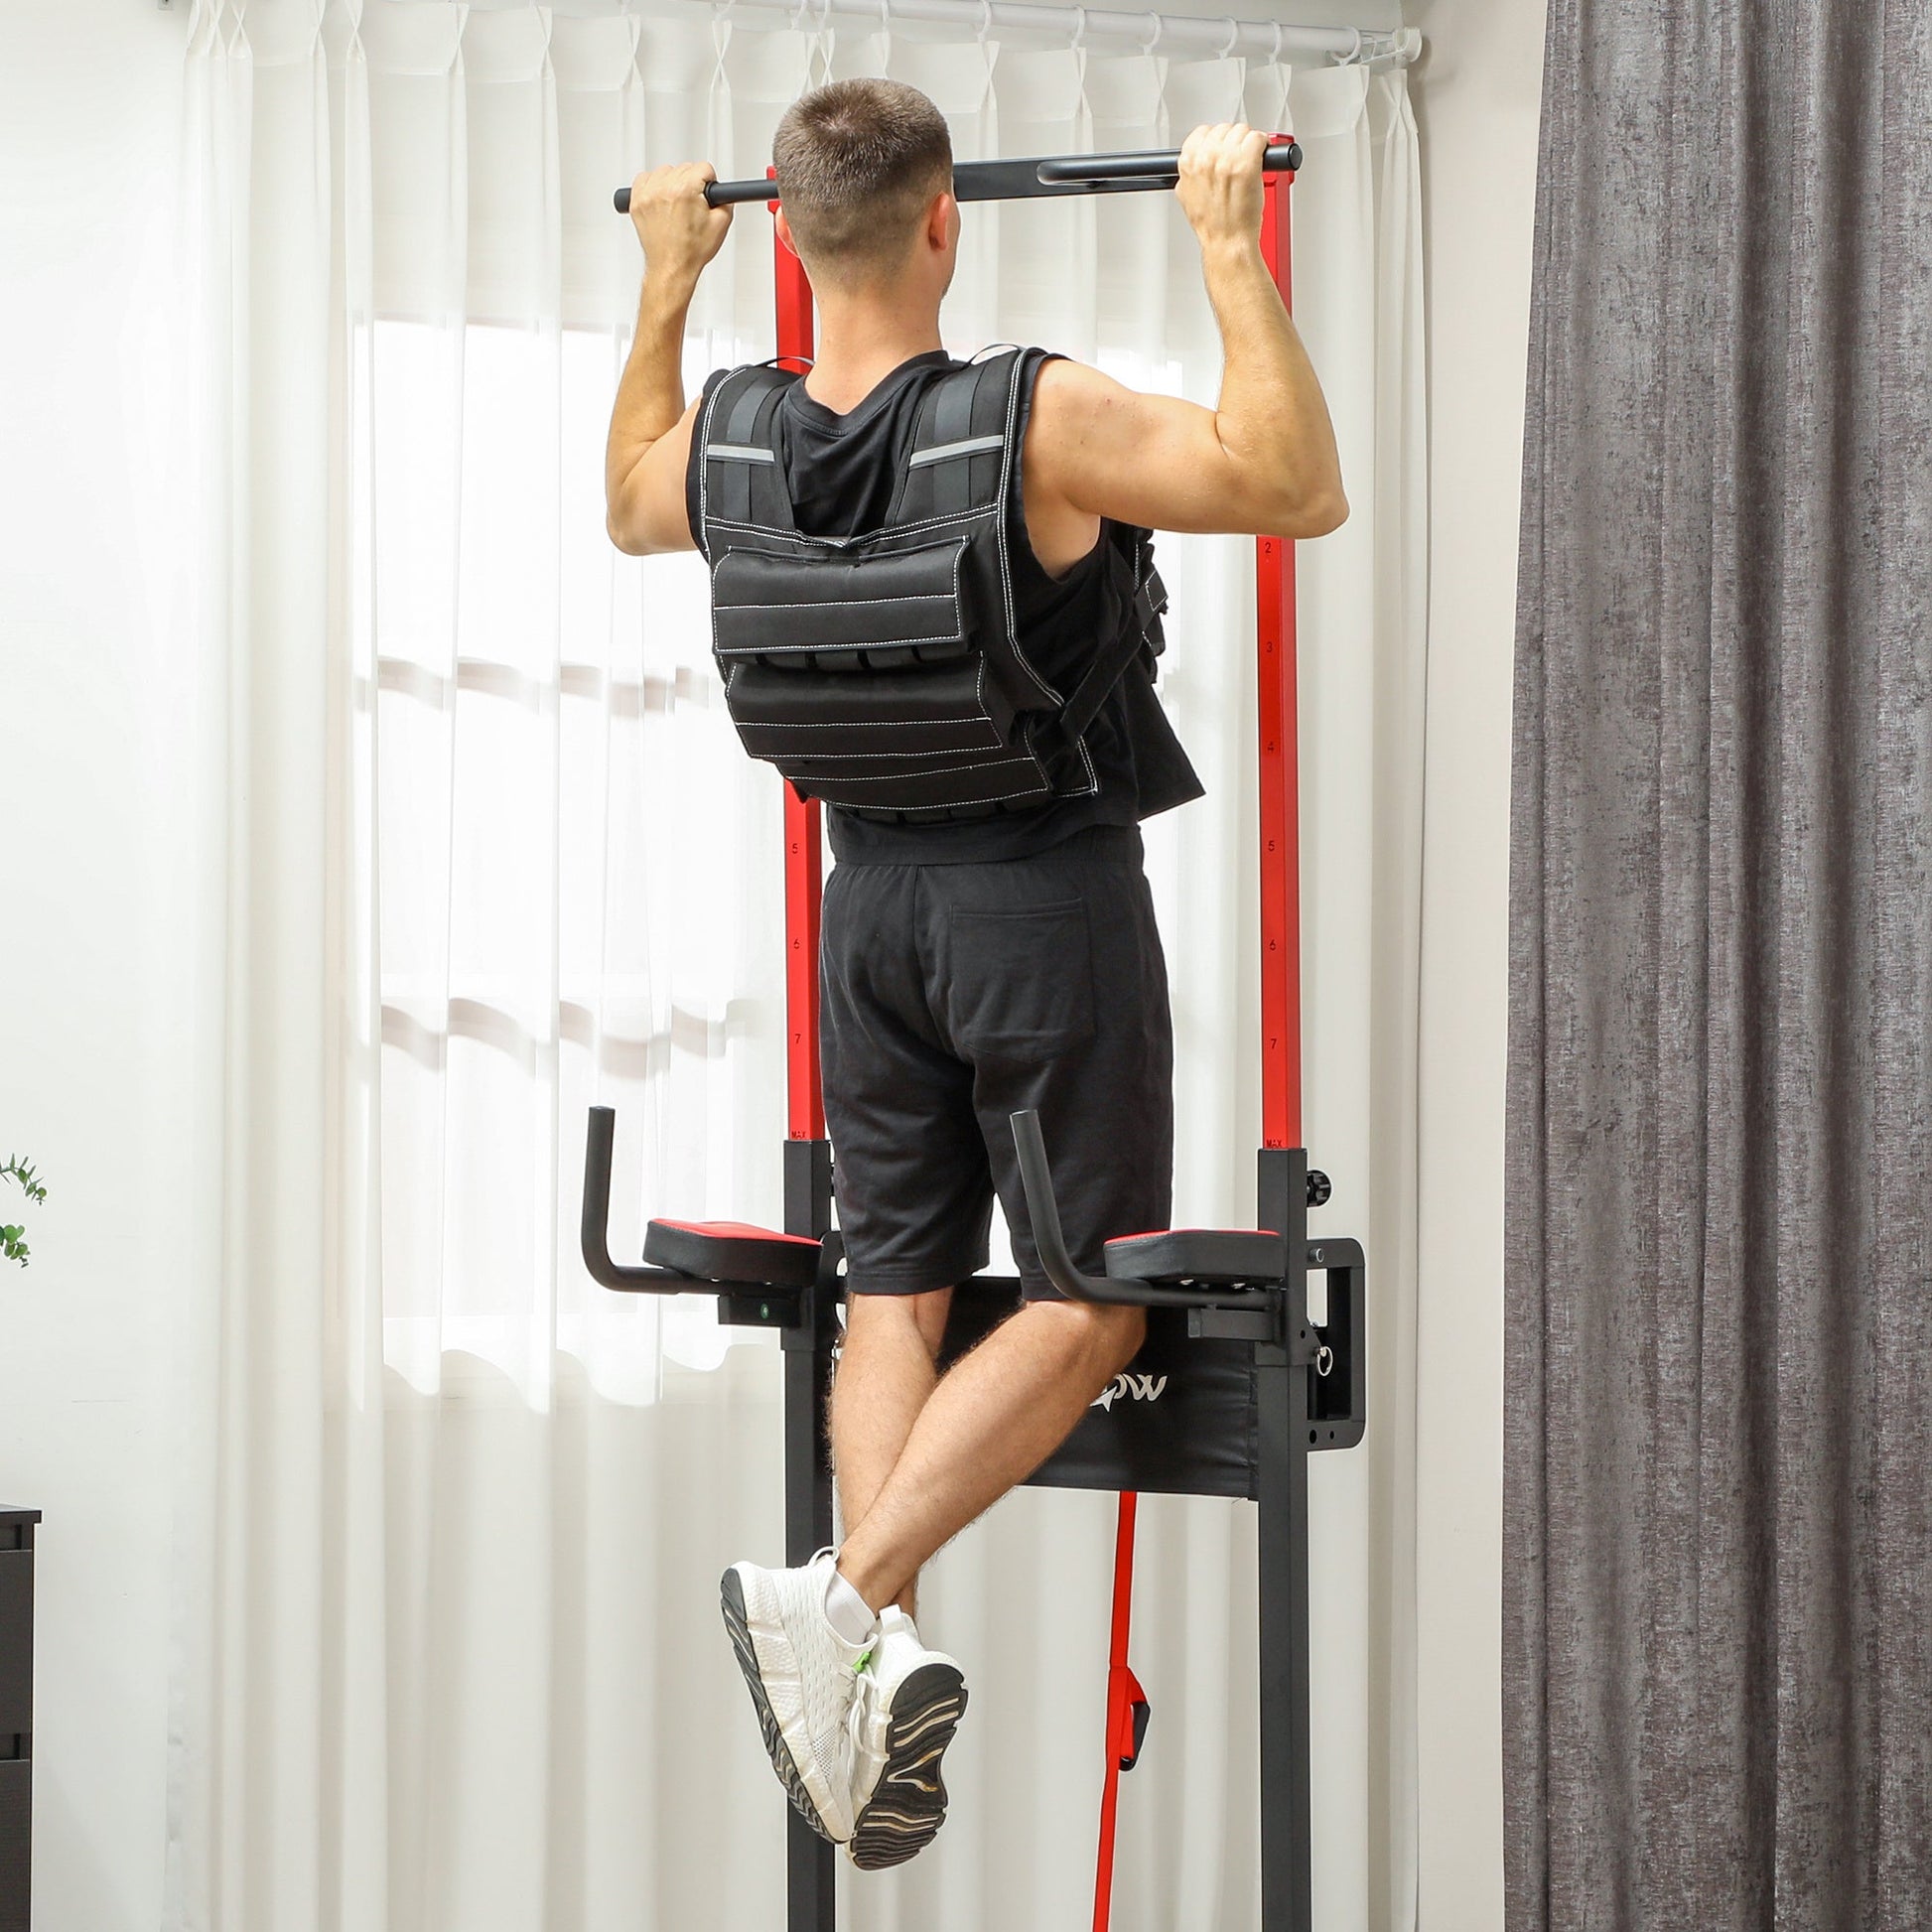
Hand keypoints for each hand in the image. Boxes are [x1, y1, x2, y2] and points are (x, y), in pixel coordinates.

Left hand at [627, 162, 733, 287]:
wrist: (671, 267)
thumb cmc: (691, 251)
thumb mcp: (721, 224)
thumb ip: (726, 199)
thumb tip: (722, 190)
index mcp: (685, 190)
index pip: (703, 168)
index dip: (709, 182)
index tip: (706, 194)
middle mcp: (664, 189)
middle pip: (684, 168)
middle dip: (691, 184)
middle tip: (692, 205)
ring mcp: (648, 195)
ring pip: (665, 171)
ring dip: (672, 183)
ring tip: (677, 203)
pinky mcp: (636, 201)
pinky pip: (644, 179)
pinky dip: (653, 185)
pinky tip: (661, 199)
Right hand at [1175, 122, 1267, 253]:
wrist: (1228, 241)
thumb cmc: (1212, 225)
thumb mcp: (1186, 197)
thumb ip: (1189, 174)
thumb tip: (1195, 163)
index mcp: (1189, 162)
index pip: (1202, 133)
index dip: (1215, 142)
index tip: (1222, 151)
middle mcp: (1207, 157)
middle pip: (1225, 129)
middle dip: (1233, 142)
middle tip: (1237, 160)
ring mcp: (1227, 159)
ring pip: (1242, 131)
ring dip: (1248, 144)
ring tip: (1248, 163)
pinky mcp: (1247, 163)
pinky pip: (1258, 138)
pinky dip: (1263, 146)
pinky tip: (1260, 159)